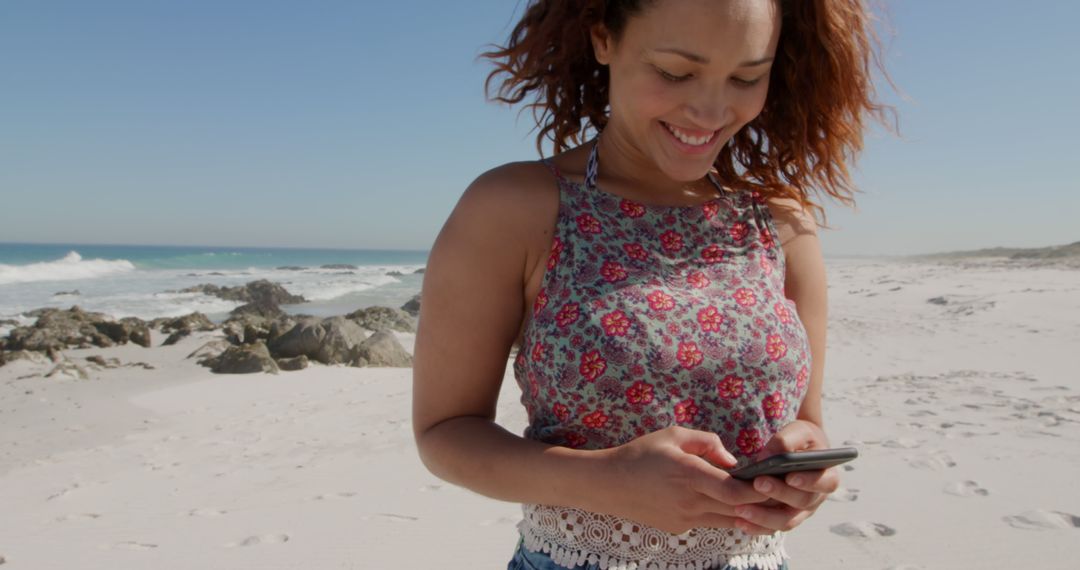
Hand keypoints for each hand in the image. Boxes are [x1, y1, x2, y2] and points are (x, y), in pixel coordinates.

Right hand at [600, 425, 771, 534]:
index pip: (735, 491)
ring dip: (747, 511)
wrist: (607, 484)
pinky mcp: (679, 528)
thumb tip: (734, 462)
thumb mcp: (672, 434)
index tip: (773, 478)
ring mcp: (685, 519)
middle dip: (762, 501)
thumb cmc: (640, 454)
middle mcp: (689, 501)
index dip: (759, 489)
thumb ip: (708, 442)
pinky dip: (726, 514)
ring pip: (729, 520)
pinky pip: (711, 522)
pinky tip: (733, 502)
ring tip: (762, 497)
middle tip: (779, 488)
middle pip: (739, 509)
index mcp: (689, 474)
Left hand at [732, 420, 839, 534]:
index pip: (825, 482)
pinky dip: (757, 527)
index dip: (809, 482)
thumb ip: (785, 440)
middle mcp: (816, 497)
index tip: (790, 477)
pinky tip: (740, 522)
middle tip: (758, 483)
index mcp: (827, 475)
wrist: (800, 451)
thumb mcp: (798, 432)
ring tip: (741, 509)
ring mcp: (801, 511)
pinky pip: (773, 528)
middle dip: (779, 493)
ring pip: (786, 521)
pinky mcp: (785, 518)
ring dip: (764, 517)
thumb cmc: (801, 440)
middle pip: (802, 502)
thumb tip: (766, 457)